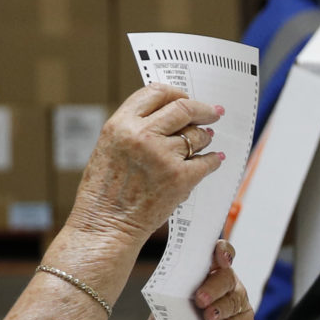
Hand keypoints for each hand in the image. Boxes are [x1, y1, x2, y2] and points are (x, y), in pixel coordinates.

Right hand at [68, 85, 225, 243]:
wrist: (105, 226)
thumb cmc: (104, 192)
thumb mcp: (109, 147)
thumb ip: (134, 128)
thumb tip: (169, 116)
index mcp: (121, 124)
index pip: (156, 93)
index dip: (177, 93)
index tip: (187, 98)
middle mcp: (142, 135)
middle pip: (183, 108)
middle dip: (203, 109)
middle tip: (213, 112)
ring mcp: (163, 156)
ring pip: (197, 136)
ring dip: (204, 138)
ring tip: (205, 142)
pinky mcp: (180, 178)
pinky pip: (207, 162)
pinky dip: (213, 160)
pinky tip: (214, 159)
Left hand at [143, 240, 251, 319]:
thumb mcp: (163, 303)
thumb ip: (172, 292)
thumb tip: (175, 286)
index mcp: (206, 272)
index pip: (219, 253)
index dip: (223, 251)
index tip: (220, 258)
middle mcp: (225, 285)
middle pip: (228, 278)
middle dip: (214, 288)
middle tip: (200, 300)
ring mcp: (236, 305)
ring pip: (236, 301)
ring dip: (221, 309)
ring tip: (207, 319)